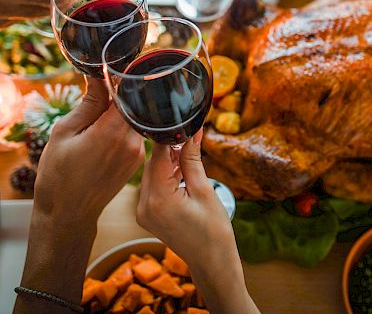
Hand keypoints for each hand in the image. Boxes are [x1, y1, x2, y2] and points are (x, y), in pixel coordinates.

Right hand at [15, 78, 143, 313]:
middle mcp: (132, 141)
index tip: (116, 68)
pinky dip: (123, 126)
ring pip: (135, 119)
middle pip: (134, 105)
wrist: (69, 213)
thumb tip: (100, 77)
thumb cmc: (59, 175)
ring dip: (122, 111)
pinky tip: (105, 129)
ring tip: (99, 113)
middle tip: (103, 88)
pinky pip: (134, 133)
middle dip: (121, 94)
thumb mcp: (65, 132)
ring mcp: (138, 153)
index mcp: (113, 132)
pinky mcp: (137, 160)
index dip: (123, 79)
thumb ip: (88, 103)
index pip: (129, 94)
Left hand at [137, 131, 258, 313]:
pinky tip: (182, 171)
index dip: (171, 138)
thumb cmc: (213, 230)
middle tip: (189, 138)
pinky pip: (153, 186)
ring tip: (189, 156)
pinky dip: (165, 176)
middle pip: (153, 164)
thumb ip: (192, 159)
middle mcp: (144, 205)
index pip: (159, 156)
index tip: (182, 124)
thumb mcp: (204, 190)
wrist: (211, 262)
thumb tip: (193, 132)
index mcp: (158, 199)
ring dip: (168, 162)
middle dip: (170, 149)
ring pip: (152, 173)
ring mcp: (143, 212)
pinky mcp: (147, 214)